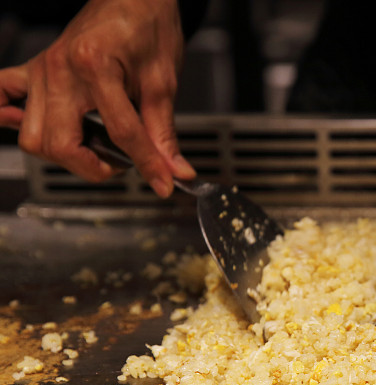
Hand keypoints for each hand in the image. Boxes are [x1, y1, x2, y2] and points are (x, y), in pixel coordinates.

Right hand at [0, 0, 194, 196]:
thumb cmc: (148, 26)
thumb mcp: (163, 82)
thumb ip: (163, 131)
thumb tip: (175, 171)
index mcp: (95, 65)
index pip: (121, 132)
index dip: (147, 164)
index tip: (163, 183)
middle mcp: (59, 68)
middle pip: (60, 143)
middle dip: (94, 166)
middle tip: (122, 162)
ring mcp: (41, 70)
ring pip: (33, 136)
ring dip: (64, 154)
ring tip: (95, 147)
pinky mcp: (33, 71)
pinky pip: (3, 96)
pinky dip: (10, 118)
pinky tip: (27, 125)